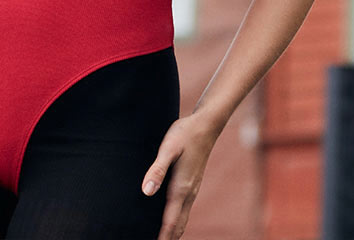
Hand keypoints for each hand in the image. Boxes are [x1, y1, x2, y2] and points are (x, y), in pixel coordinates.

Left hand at [142, 112, 220, 239]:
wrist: (206, 125)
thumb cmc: (185, 134)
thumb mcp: (168, 149)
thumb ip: (157, 169)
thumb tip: (147, 191)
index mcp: (181, 188)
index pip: (170, 221)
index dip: (162, 237)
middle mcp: (189, 193)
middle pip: (178, 225)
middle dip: (168, 238)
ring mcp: (192, 190)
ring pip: (183, 219)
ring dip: (173, 232)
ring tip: (162, 239)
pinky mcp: (192, 184)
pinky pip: (184, 210)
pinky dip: (177, 221)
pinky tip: (170, 221)